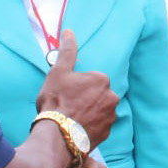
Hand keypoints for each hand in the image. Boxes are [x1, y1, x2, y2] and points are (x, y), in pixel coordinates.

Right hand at [36, 31, 117, 146]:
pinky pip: (99, 125)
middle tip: (67, 106)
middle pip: (96, 94)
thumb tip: (70, 32)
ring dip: (88, 113)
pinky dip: (90, 126)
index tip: (65, 93)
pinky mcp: (107, 132)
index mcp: (102, 80)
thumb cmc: (56, 101)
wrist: (56, 136)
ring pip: (98, 110)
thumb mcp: (58, 72)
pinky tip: (76, 129)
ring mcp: (111, 116)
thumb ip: (67, 51)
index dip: (76, 86)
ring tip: (70, 119)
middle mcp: (112, 97)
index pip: (90, 79)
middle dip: (84, 99)